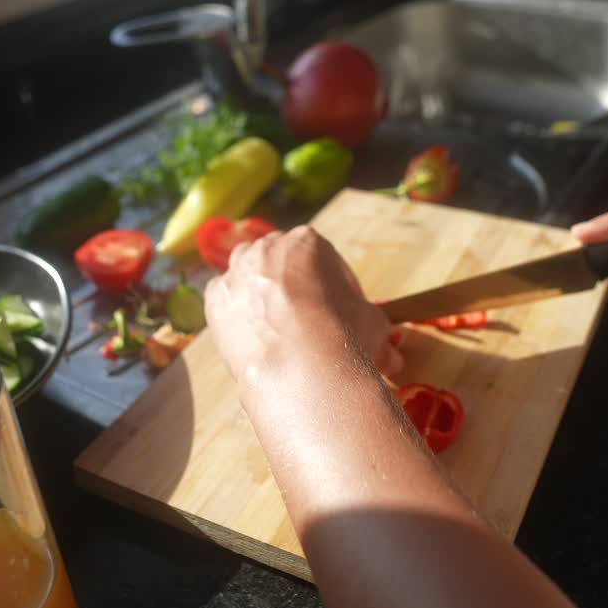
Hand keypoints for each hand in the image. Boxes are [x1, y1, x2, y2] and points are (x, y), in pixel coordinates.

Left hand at [205, 225, 402, 386]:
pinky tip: (254, 339)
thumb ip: (376, 331)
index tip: (337, 311)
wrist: (300, 367)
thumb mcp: (374, 325)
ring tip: (277, 332)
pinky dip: (236, 317)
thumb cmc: (344, 335)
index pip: (322, 258)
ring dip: (260, 296)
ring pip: (248, 278)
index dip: (332, 286)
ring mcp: (235, 271)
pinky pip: (227, 303)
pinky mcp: (214, 299)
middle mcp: (266, 246)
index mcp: (306, 241)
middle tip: (305, 320)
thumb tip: (393, 362)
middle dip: (292, 286)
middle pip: (280, 263)